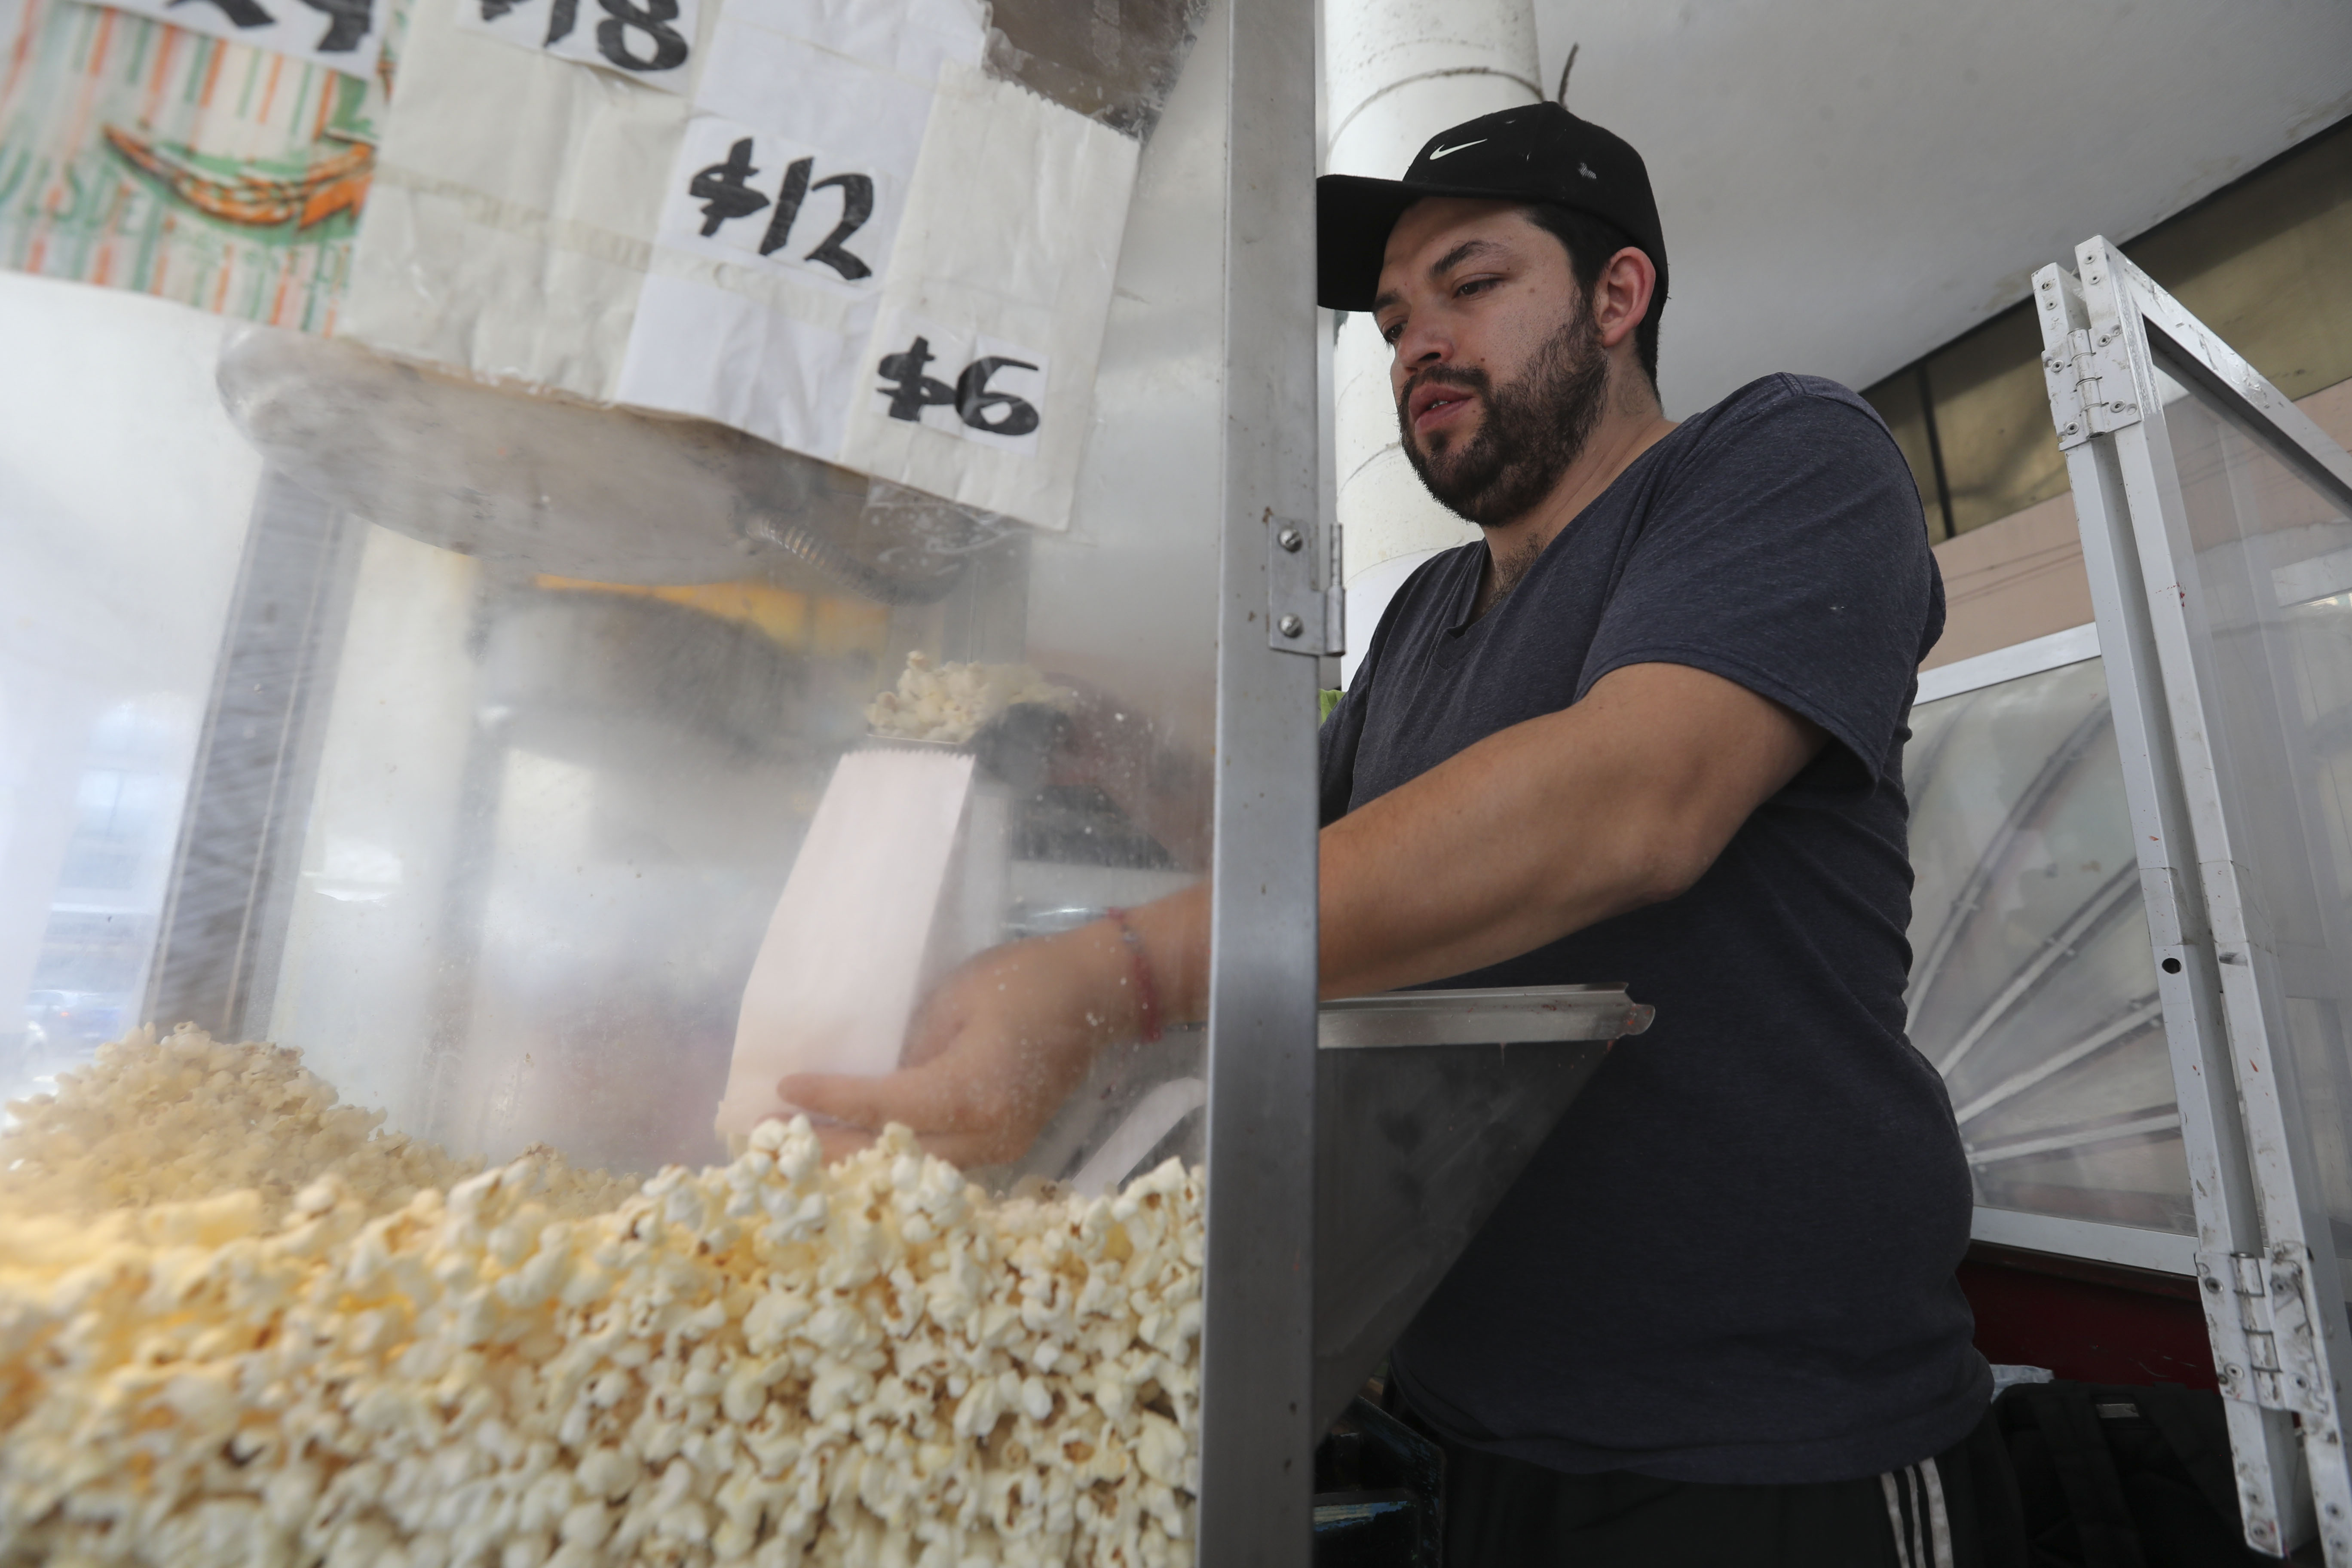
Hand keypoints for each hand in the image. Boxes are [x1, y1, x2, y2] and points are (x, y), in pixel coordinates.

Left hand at [775, 922, 1138, 1166]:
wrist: (1096, 994)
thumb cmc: (1023, 981)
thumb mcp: (953, 999)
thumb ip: (911, 1050)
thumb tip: (870, 1086)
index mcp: (972, 1093)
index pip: (884, 1108)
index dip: (830, 1101)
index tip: (782, 1091)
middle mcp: (986, 1136)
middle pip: (892, 1156)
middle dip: (827, 1149)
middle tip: (767, 1139)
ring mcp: (1000, 1149)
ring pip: (914, 1173)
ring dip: (857, 1163)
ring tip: (800, 1152)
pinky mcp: (1005, 1147)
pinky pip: (938, 1165)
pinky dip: (895, 1161)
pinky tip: (856, 1151)